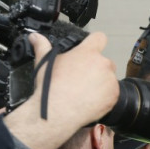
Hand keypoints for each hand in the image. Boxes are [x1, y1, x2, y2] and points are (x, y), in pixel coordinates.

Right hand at [3, 31, 118, 148]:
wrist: (58, 112)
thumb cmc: (52, 86)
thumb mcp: (44, 63)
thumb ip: (42, 46)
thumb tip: (35, 37)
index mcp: (88, 52)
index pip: (99, 38)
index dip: (95, 42)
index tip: (91, 48)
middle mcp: (103, 64)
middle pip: (104, 62)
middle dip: (96, 68)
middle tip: (82, 78)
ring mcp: (111, 81)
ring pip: (109, 78)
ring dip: (101, 83)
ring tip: (85, 92)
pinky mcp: (114, 96)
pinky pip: (113, 93)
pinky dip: (105, 97)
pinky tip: (91, 101)